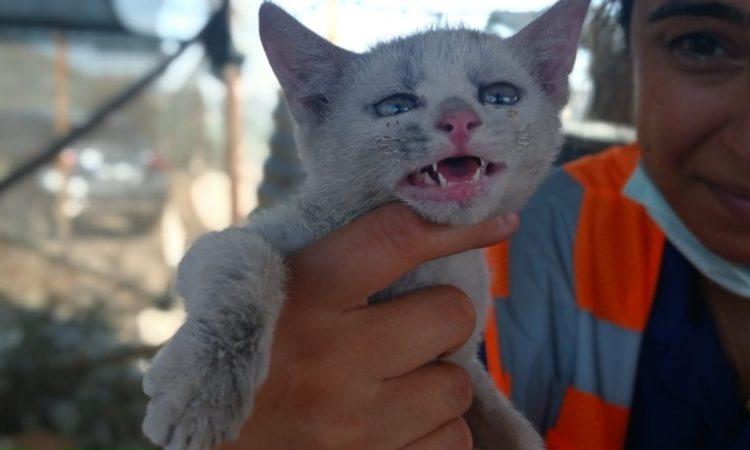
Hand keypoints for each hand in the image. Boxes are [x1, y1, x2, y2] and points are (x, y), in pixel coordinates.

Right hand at [218, 203, 518, 449]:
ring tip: (392, 385)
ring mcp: (355, 424)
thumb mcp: (255, 292)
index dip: (457, 224)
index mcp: (301, 295)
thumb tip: (417, 223)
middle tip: (409, 329)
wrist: (208, 446)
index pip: (396, 238)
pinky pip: (453, 441)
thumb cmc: (239, 356)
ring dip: (436, 380)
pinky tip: (396, 427)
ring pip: (457, 384)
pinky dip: (434, 432)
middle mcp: (331, 358)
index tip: (499, 219)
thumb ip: (323, 257)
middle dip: (441, 318)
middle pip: (451, 314)